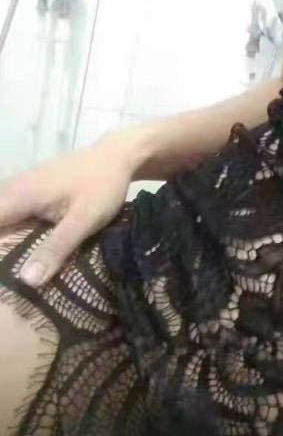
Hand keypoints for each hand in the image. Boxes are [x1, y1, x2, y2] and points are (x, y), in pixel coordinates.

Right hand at [0, 135, 138, 286]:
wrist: (117, 155)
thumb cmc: (103, 185)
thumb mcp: (84, 220)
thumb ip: (56, 248)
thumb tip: (26, 280)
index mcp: (20, 195)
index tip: (2, 270)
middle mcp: (14, 188)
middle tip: (8, 272)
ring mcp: (21, 185)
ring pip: (0, 212)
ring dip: (3, 235)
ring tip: (11, 264)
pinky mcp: (31, 187)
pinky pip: (9, 207)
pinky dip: (9, 224)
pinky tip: (21, 245)